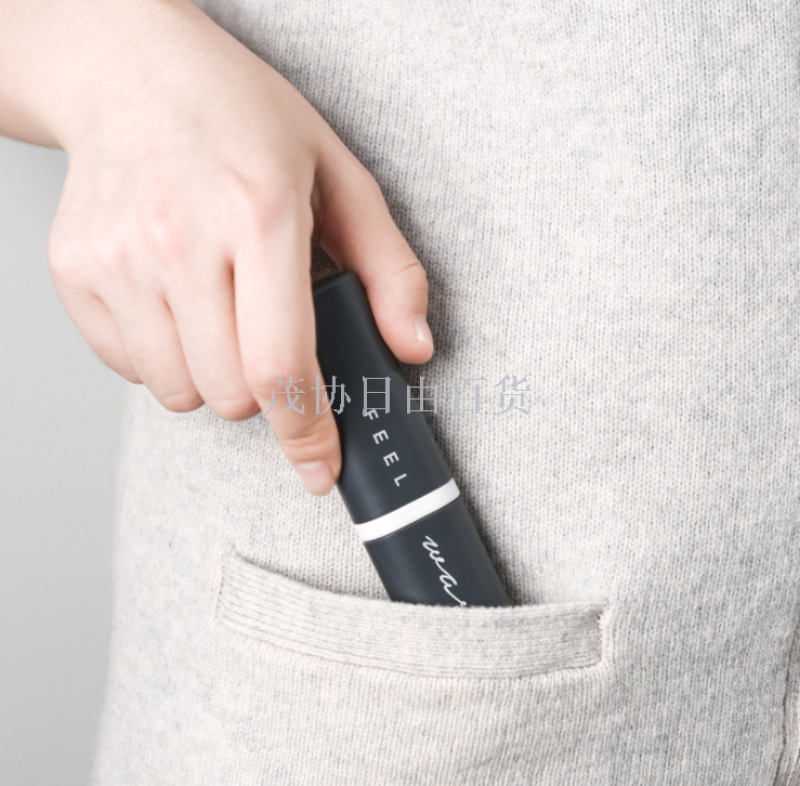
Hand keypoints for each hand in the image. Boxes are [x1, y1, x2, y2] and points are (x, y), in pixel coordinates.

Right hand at [41, 0, 433, 494]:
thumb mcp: (341, 177)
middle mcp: (180, 239)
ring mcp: (118, 258)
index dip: (307, 430)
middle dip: (264, 389)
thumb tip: (411, 348)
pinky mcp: (76, 271)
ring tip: (221, 311)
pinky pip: (128, 367)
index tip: (319, 466)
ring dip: (212, 375)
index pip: (282, 362)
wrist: (134, 75)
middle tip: (267, 333)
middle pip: (230, 393)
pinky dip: (164, 355)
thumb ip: (389, 269)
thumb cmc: (244, 121)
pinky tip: (177, 301)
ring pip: (178, 391)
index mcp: (259, 213)